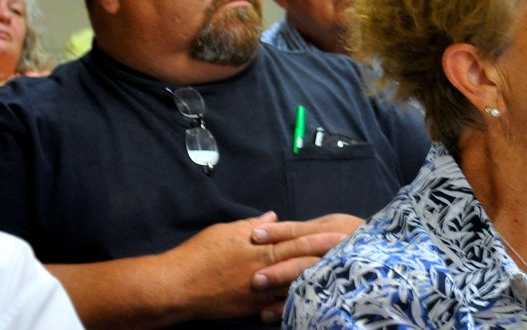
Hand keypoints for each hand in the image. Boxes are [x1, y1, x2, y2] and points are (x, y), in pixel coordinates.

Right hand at [167, 211, 362, 323]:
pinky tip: (309, 301)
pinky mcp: (250, 309)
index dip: (322, 237)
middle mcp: (264, 269)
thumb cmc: (198, 254)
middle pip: (303, 263)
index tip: (343, 234)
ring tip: (337, 279)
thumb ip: (253, 224)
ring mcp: (259, 291)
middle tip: (350, 256)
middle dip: (327, 259)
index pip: (299, 240)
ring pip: (294, 286)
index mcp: (262, 246)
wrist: (175, 287)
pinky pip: (277, 306)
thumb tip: (273, 217)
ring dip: (315, 282)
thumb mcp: (227, 231)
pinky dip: (293, 302)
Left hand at [250, 213, 362, 321]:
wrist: (385, 254)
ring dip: (281, 292)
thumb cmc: (352, 235)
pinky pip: (310, 302)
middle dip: (279, 270)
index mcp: (331, 234)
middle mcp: (333, 255)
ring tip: (259, 301)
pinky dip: (287, 308)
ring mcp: (334, 275)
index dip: (278, 234)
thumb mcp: (331, 225)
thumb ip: (302, 229)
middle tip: (255, 278)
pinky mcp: (333, 294)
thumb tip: (271, 224)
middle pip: (304, 262)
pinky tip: (268, 314)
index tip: (254, 235)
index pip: (301, 235)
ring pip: (306, 284)